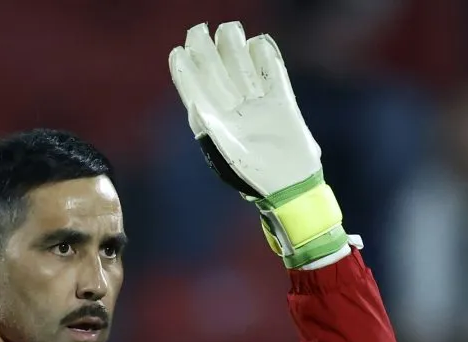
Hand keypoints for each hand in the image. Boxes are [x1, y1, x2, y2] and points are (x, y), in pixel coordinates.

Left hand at [168, 22, 349, 268]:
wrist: (289, 186)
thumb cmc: (253, 175)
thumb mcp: (226, 152)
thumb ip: (210, 128)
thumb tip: (193, 104)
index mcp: (215, 122)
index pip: (194, 89)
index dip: (185, 70)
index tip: (178, 51)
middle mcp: (234, 110)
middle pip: (216, 72)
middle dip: (206, 50)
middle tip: (199, 30)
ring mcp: (258, 104)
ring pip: (242, 68)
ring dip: (234, 48)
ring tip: (230, 29)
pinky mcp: (282, 102)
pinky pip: (273, 73)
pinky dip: (267, 57)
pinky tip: (259, 43)